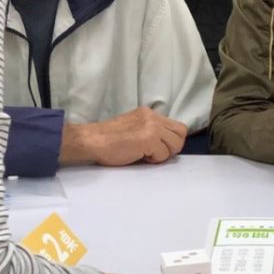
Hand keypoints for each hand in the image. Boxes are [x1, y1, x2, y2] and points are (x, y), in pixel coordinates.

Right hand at [61, 107, 187, 166]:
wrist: (92, 141)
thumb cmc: (108, 139)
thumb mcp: (133, 127)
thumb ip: (149, 130)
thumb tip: (165, 143)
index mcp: (149, 113)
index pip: (176, 126)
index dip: (171, 140)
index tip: (159, 148)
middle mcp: (153, 117)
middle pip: (181, 133)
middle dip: (172, 147)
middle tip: (155, 153)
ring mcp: (152, 126)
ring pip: (175, 144)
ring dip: (163, 154)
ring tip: (146, 154)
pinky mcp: (149, 138)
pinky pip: (163, 154)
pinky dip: (154, 159)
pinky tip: (140, 156)